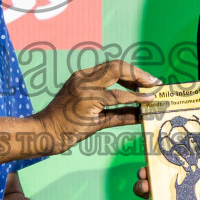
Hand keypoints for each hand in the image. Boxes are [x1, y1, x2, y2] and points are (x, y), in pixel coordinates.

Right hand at [35, 61, 159, 150]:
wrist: (45, 134)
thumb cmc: (66, 127)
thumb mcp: (95, 116)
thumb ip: (118, 113)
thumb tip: (140, 114)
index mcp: (82, 77)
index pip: (112, 67)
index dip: (131, 73)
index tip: (145, 81)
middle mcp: (83, 78)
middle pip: (116, 65)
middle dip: (138, 73)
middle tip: (154, 82)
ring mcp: (85, 87)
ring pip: (117, 74)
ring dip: (140, 81)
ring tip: (154, 90)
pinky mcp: (87, 100)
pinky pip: (116, 97)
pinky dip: (134, 98)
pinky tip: (146, 101)